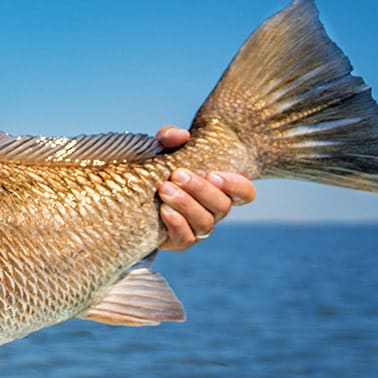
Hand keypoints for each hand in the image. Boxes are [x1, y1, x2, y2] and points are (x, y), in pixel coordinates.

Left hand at [154, 126, 255, 251]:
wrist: (133, 195)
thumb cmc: (158, 168)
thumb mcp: (162, 149)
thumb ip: (171, 137)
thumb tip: (181, 136)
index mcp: (219, 189)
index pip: (245, 193)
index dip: (237, 185)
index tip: (214, 174)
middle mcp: (213, 211)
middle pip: (222, 206)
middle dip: (200, 189)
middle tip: (177, 174)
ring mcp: (198, 228)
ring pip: (205, 223)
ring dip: (185, 204)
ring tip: (164, 189)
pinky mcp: (179, 241)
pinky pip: (186, 238)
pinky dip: (176, 224)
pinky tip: (163, 210)